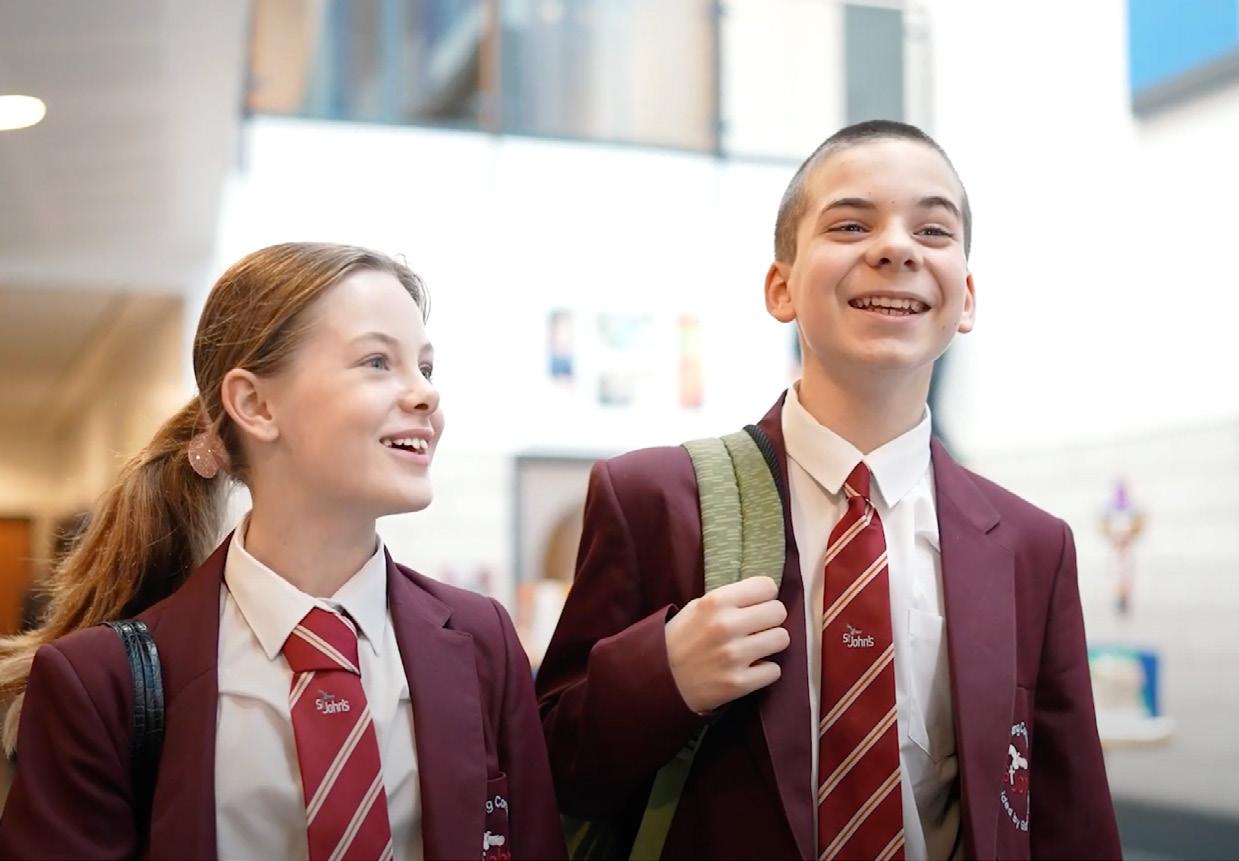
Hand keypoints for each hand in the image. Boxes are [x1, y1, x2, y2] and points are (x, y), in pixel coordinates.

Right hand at [664, 576, 789, 714]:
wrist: (660, 680)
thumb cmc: (682, 638)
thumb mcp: (698, 607)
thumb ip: (729, 599)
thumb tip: (765, 595)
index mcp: (715, 601)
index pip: (767, 587)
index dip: (765, 596)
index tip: (757, 605)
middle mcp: (726, 625)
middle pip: (779, 612)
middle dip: (770, 620)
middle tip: (757, 628)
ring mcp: (734, 656)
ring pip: (782, 639)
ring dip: (770, 644)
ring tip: (754, 648)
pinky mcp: (739, 683)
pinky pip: (774, 670)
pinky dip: (764, 671)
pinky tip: (749, 668)